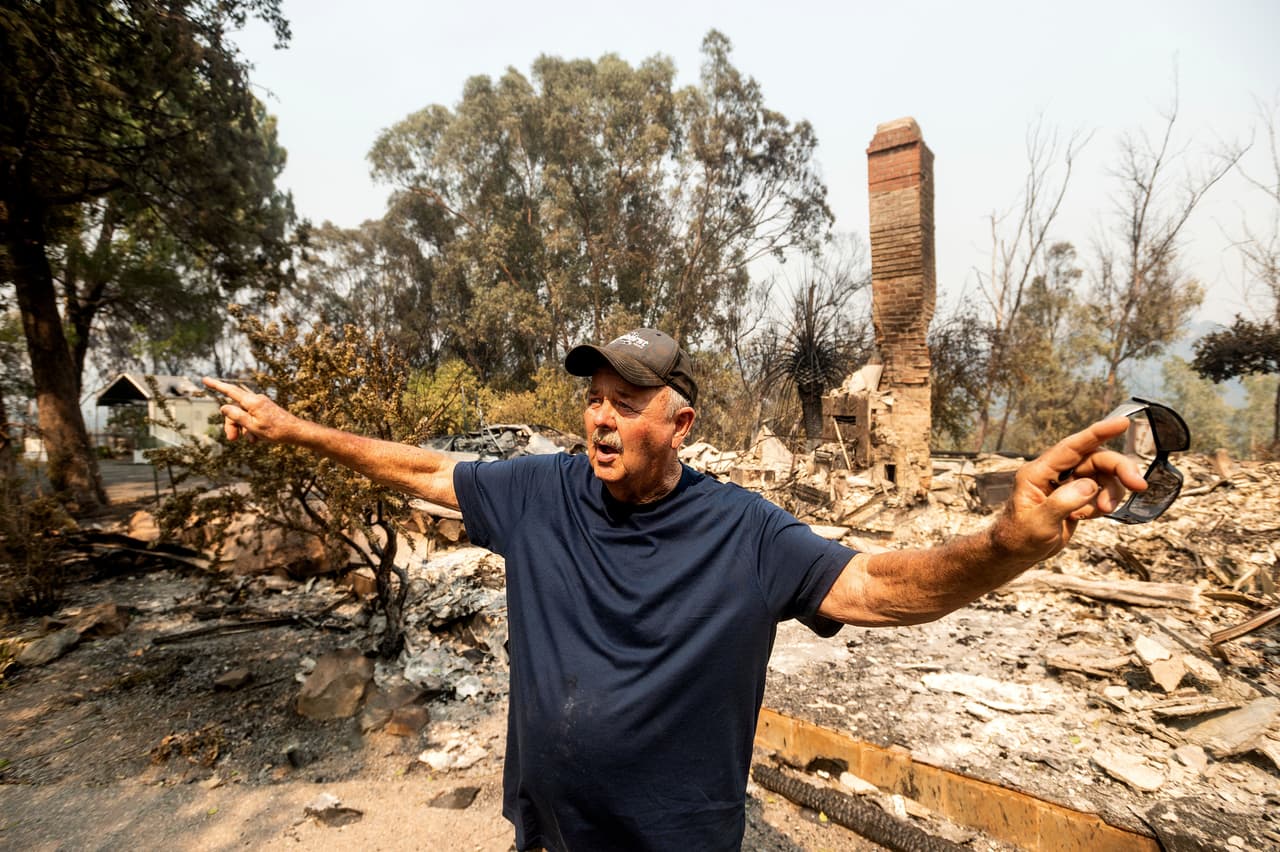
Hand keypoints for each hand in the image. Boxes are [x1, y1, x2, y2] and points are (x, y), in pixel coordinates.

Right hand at [202, 377, 297, 443]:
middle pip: (234, 409)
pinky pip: (252, 418)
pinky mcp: (265, 410)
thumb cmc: (276, 430)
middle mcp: (255, 400)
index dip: (216, 386)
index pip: (229, 391)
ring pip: (243, 416)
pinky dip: (251, 429)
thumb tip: (223, 407)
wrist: (296, 432)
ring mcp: (260, 404)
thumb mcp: (252, 426)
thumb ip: (236, 416)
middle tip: (232, 439)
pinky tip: (258, 439)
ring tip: (253, 441)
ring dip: (243, 429)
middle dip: (232, 424)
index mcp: (251, 401)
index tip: (204, 379)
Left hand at [991, 416, 1148, 564]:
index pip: (1072, 447)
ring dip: (1111, 492)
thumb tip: (1089, 485)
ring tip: (1104, 510)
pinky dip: (1102, 505)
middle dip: (1119, 469)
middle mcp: (1054, 473)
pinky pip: (1100, 493)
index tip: (1123, 423)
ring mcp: (1067, 484)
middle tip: (1138, 485)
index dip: (1097, 433)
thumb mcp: (1038, 523)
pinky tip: (1085, 517)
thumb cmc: (1019, 537)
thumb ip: (1062, 503)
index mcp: (1038, 472)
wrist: (1018, 552)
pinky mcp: (1076, 497)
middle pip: (1095, 459)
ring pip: (1102, 476)